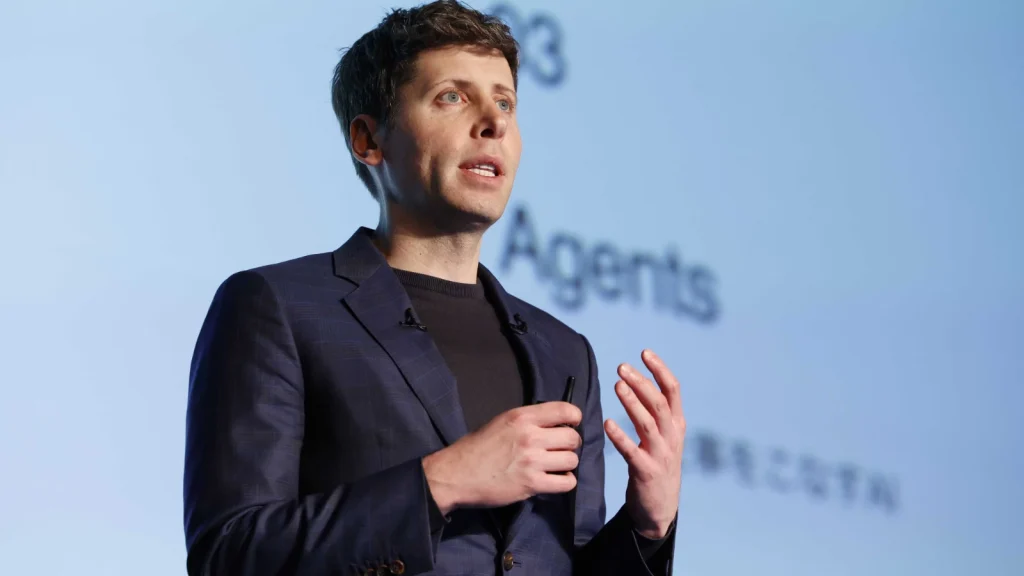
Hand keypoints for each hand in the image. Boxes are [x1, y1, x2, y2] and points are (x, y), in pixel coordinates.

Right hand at [422, 402, 582, 514]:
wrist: (456, 475)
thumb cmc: (476, 447)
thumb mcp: (500, 422)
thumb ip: (527, 421)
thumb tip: (553, 424)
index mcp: (522, 417)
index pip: (565, 410)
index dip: (574, 418)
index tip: (570, 425)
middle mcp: (530, 436)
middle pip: (572, 438)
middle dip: (570, 445)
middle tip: (559, 450)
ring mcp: (532, 461)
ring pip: (572, 461)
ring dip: (566, 465)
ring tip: (555, 467)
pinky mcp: (532, 484)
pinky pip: (566, 483)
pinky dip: (564, 482)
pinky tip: (554, 480)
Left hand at [604, 349, 684, 539]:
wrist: (660, 507)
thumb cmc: (657, 465)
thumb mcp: (664, 436)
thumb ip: (655, 412)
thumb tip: (638, 382)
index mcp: (676, 425)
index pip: (673, 391)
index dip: (660, 370)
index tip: (644, 352)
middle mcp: (672, 437)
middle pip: (659, 403)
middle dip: (642, 383)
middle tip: (622, 367)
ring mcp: (661, 455)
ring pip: (649, 423)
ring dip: (633, 403)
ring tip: (618, 385)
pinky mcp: (646, 472)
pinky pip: (632, 451)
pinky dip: (620, 437)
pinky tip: (607, 424)